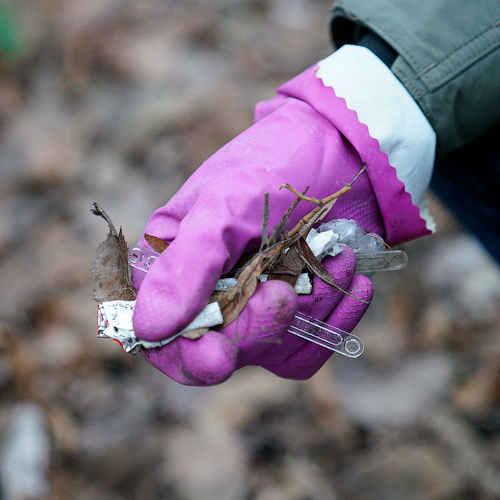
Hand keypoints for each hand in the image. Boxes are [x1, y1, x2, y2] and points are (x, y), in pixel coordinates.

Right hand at [132, 45, 435, 384]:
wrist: (350, 145)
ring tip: (335, 256)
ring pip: (267, 353)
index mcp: (169, 264)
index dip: (188, 352)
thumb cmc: (276, 161)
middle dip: (257, 327)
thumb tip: (147, 328)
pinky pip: (306, 351)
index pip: (162, 337)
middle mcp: (205, 294)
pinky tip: (352, 280)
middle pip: (217, 353)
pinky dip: (333, 321)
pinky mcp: (294, 317)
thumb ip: (186, 266)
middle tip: (287, 291)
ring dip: (307, 313)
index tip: (219, 351)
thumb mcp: (225, 205)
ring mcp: (251, 309)